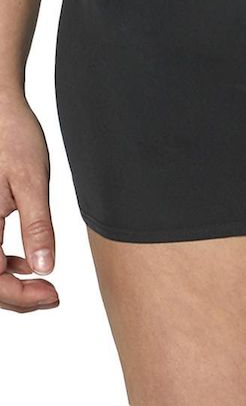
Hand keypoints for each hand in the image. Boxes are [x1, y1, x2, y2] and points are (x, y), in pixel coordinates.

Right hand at [0, 90, 57, 311]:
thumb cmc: (12, 137)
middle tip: (51, 295)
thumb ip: (37, 227)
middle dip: (16, 294)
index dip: (20, 296)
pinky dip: (3, 263)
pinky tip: (26, 261)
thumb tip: (45, 267)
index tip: (50, 295)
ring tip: (43, 284)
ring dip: (9, 282)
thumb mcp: (32, 182)